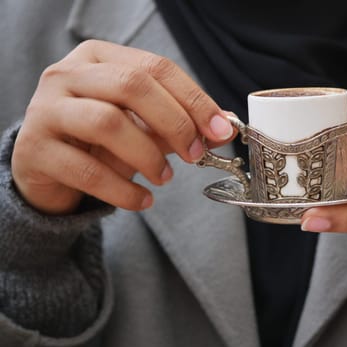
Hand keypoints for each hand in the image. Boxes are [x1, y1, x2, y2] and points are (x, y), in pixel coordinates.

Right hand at [12, 40, 234, 213]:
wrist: (47, 166)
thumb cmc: (99, 139)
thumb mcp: (141, 124)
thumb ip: (178, 121)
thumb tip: (223, 129)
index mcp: (99, 58)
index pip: (156, 67)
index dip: (194, 99)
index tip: (220, 130)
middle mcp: (68, 75)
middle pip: (132, 86)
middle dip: (174, 122)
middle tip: (195, 155)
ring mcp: (46, 110)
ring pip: (107, 123)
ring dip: (148, 155)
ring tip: (165, 178)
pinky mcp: (34, 150)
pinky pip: (87, 170)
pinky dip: (123, 190)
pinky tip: (142, 200)